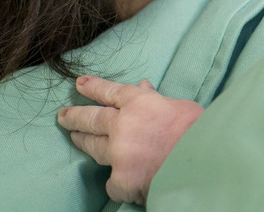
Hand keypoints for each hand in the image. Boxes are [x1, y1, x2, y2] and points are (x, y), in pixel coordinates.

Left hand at [58, 75, 203, 204]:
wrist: (201, 164)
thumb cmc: (197, 132)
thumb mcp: (180, 106)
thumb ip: (157, 99)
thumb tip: (144, 87)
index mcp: (138, 103)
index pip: (109, 92)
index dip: (93, 87)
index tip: (79, 83)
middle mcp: (121, 125)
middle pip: (91, 119)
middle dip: (74, 116)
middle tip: (62, 115)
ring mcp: (118, 153)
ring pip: (93, 147)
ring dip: (83, 141)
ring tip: (75, 138)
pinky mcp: (119, 179)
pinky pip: (112, 180)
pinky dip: (116, 178)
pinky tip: (117, 180)